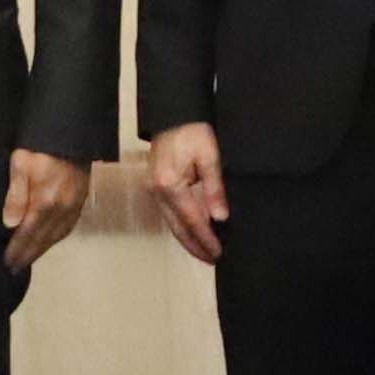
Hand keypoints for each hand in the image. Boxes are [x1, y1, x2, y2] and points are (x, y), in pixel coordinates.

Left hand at [3, 151, 89, 275]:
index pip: (27, 234)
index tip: (7, 262)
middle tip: (15, 269)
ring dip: (42, 250)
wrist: (72, 134)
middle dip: (28, 255)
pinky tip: (49, 241)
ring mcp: (74, 206)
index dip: (17, 249)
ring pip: (57, 236)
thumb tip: (10, 225)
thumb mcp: (21, 165)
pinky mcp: (81, 201)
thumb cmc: (40, 148)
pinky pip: (68, 227)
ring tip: (29, 259)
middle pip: (43, 239)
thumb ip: (16, 195)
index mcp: (45, 202)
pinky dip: (56, 239)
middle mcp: (62, 210)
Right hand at [142, 122, 229, 263]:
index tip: (218, 253)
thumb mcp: (209, 157)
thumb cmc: (193, 131)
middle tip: (212, 260)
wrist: (172, 114)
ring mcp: (155, 190)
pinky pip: (170, 214)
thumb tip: (220, 218)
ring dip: (188, 239)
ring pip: (171, 223)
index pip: (192, 220)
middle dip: (195, 246)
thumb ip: (214, 188)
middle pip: (178, 228)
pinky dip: (182, 226)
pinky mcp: (157, 187)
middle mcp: (159, 192)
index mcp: (170, 185)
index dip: (206, 238)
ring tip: (204, 252)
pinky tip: (192, 232)